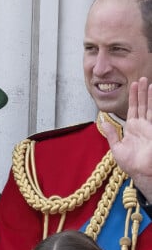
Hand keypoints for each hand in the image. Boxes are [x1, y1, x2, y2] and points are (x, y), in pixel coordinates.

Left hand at [102, 77, 151, 199]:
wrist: (141, 171)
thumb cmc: (131, 163)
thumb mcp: (117, 148)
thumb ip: (112, 134)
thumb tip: (103, 122)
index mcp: (132, 129)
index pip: (133, 109)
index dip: (133, 98)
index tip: (133, 86)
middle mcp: (141, 125)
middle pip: (141, 105)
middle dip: (141, 92)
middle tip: (140, 79)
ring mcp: (148, 126)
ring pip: (148, 106)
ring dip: (147, 94)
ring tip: (146, 81)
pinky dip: (151, 103)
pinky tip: (151, 93)